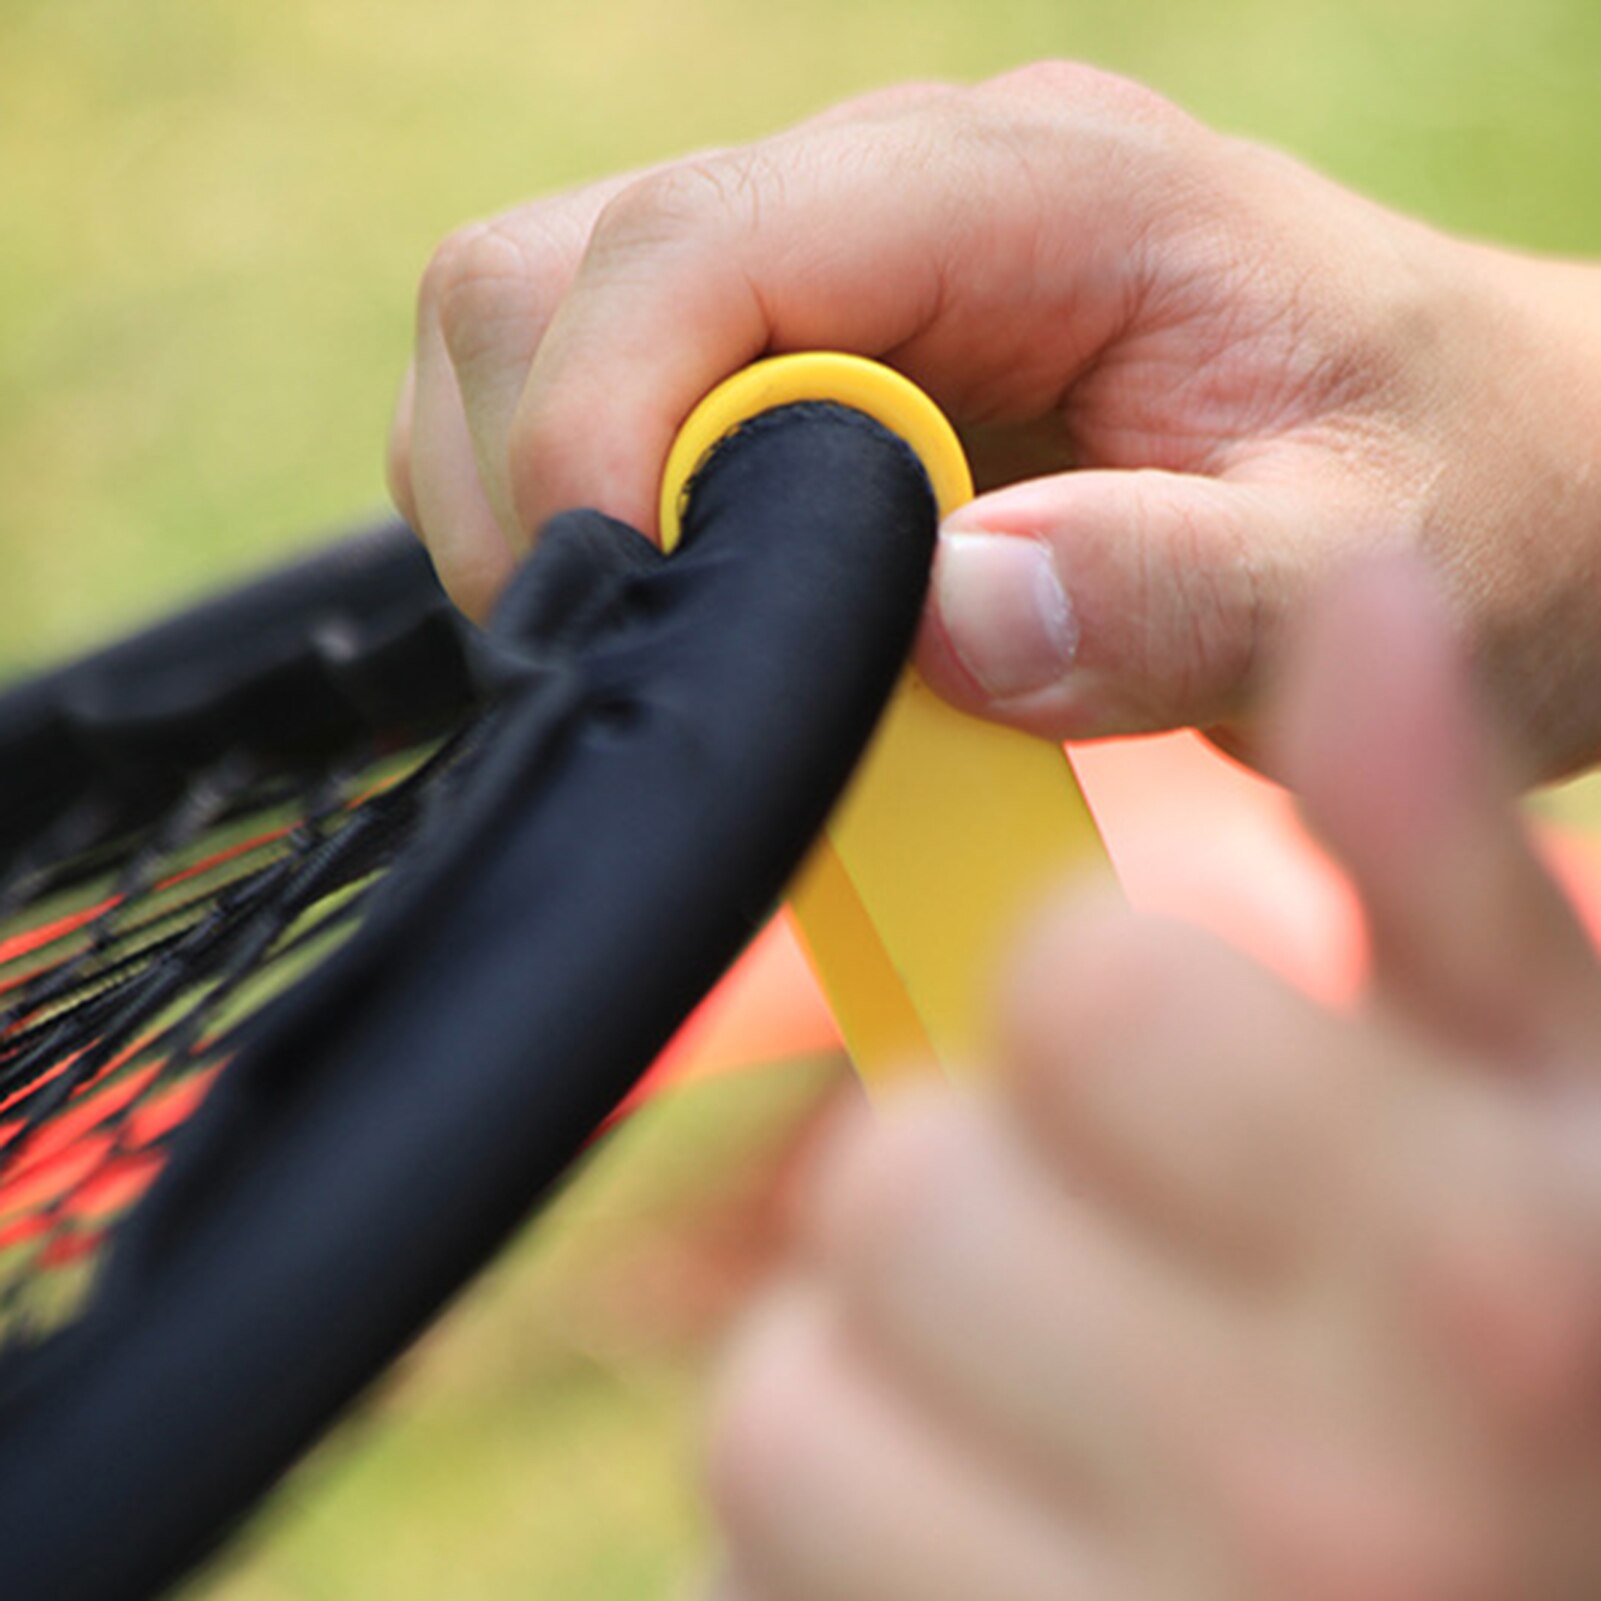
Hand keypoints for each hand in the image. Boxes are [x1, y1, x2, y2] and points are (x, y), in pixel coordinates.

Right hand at [392, 64, 1600, 777]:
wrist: (1486, 473)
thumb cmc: (1455, 502)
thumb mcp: (1365, 565)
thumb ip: (1178, 591)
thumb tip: (950, 614)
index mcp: (1036, 197)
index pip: (705, 245)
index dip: (600, 427)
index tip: (626, 615)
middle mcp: (905, 197)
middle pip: (556, 267)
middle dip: (535, 479)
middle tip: (634, 659)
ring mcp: (845, 273)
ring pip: (537, 321)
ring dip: (535, 498)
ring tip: (660, 645)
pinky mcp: (818, 356)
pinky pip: (603, 395)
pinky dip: (583, 515)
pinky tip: (689, 612)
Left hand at [703, 561, 1600, 1600]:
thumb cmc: (1547, 1367)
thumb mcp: (1555, 1093)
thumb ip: (1442, 855)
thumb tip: (1364, 598)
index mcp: (1482, 1279)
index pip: (1076, 996)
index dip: (1096, 1014)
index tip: (1164, 1076)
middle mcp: (1320, 1509)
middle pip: (899, 1194)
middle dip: (979, 1203)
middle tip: (1105, 1272)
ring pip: (793, 1398)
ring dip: (891, 1380)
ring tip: (1051, 1419)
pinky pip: (752, 1561)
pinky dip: (838, 1528)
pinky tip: (990, 1538)